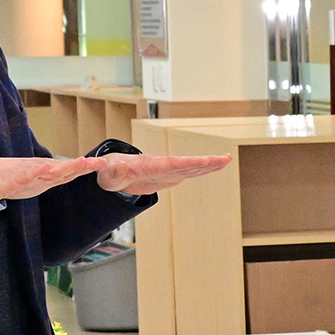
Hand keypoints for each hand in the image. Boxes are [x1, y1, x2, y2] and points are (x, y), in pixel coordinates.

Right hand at [0, 156, 100, 199]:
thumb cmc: (13, 178)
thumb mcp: (39, 181)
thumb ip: (54, 177)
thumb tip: (72, 174)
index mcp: (47, 173)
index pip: (70, 171)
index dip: (86, 167)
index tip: (103, 162)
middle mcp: (40, 171)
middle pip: (64, 169)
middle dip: (82, 166)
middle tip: (99, 161)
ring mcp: (28, 174)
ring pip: (48, 170)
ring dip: (65, 167)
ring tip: (80, 162)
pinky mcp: (14, 180)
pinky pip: (25, 176)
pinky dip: (35, 172)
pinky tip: (44, 167)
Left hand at [94, 151, 231, 193]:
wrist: (112, 170)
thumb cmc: (109, 172)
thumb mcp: (107, 173)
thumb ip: (112, 169)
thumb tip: (116, 165)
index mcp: (149, 165)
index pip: (171, 164)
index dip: (188, 163)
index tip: (204, 160)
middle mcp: (162, 165)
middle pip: (186, 163)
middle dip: (205, 162)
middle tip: (225, 158)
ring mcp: (167, 170)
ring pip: (191, 167)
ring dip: (209, 164)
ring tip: (227, 159)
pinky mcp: (169, 175)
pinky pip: (189, 172)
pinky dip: (203, 169)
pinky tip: (216, 166)